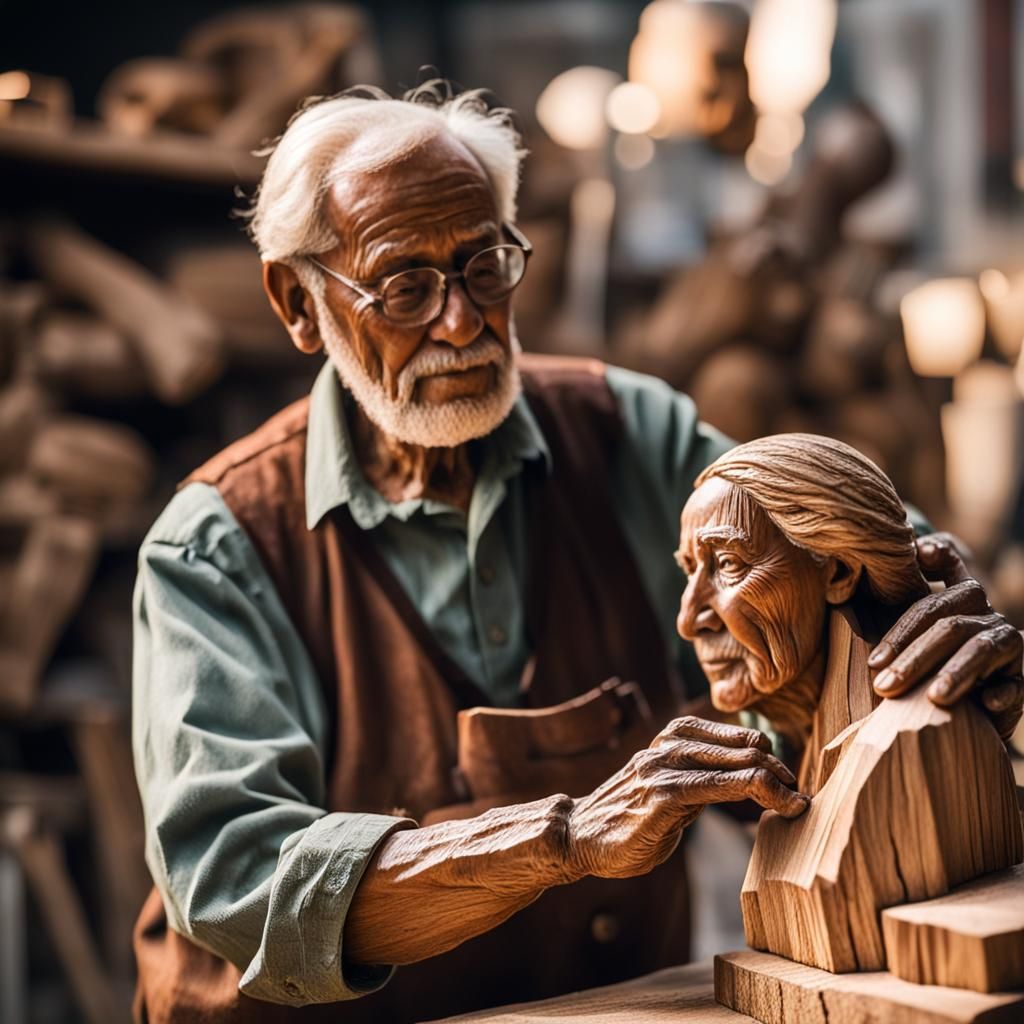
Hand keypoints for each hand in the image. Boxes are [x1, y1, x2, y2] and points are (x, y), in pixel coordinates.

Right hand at [565, 716, 808, 881]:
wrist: (579, 835)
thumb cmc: (630, 817)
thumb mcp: (672, 790)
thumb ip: (704, 780)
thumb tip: (750, 782)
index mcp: (674, 735)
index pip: (740, 736)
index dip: (772, 758)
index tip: (789, 787)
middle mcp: (670, 744)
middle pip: (746, 745)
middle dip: (781, 770)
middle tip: (799, 797)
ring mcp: (665, 767)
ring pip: (739, 761)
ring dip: (778, 782)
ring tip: (795, 803)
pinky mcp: (662, 795)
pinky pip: (720, 786)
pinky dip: (758, 792)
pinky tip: (777, 805)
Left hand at [870, 533, 1023, 740]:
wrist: (971, 690)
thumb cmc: (935, 647)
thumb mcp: (923, 612)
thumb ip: (923, 576)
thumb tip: (920, 547)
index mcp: (963, 598)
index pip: (930, 607)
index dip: (901, 632)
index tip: (874, 662)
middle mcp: (988, 618)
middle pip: (950, 629)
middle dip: (915, 659)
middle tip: (885, 687)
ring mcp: (1009, 648)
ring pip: (981, 650)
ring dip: (956, 673)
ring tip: (933, 698)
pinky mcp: (1022, 681)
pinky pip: (1017, 684)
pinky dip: (1004, 693)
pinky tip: (987, 703)